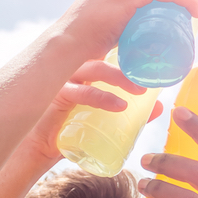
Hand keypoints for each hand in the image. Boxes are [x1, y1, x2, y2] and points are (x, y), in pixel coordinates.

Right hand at [23, 60, 162, 163]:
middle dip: (129, 62)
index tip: (153, 55)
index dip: (129, 49)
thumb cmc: (71, 130)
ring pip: (94, 69)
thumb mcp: (106, 119)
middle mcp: (74, 68)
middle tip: (151, 74)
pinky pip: (81, 91)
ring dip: (119, 77)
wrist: (38, 149)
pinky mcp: (56, 95)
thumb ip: (131, 113)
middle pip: (104, 55)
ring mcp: (64, 79)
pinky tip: (119, 105)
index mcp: (85, 68)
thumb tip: (160, 107)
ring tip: (140, 90)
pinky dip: (102, 98)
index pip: (109, 51)